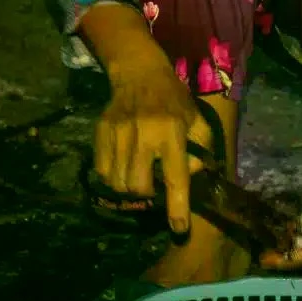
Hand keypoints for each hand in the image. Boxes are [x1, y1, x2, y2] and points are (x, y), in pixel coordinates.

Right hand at [94, 53, 202, 231]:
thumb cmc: (174, 101)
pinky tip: (122, 167)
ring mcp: (118, 132)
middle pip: (139, 186)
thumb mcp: (197, 121)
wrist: (139, 72)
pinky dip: (112, 177)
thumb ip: (200, 152)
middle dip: (148, 195)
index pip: (175, 176)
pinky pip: (102, 171)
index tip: (179, 228)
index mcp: (172, 132)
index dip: (177, 206)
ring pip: (118, 182)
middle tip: (154, 186)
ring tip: (138, 177)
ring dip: (129, 188)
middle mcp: (143, 133)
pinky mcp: (101, 132)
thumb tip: (191, 179)